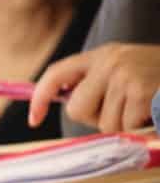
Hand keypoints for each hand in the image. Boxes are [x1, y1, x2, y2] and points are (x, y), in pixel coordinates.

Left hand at [30, 43, 159, 132]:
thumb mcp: (127, 72)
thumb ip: (99, 85)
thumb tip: (68, 107)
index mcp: (103, 55)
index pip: (57, 73)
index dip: (40, 98)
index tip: (34, 119)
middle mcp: (110, 61)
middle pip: (77, 109)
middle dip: (97, 119)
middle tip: (124, 111)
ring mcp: (126, 75)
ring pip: (104, 124)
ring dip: (123, 125)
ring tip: (144, 109)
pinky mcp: (141, 91)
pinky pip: (125, 127)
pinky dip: (139, 128)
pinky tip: (152, 112)